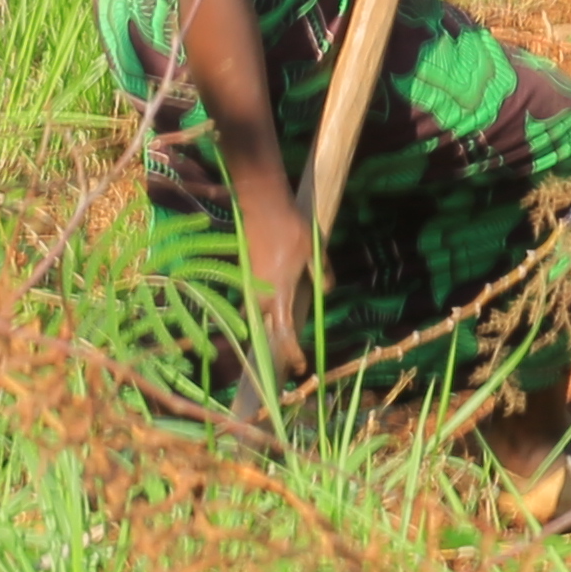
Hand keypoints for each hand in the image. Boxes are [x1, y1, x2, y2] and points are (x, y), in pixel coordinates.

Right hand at [233, 174, 314, 381]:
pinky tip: (273, 314)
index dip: (291, 353)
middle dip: (277, 350)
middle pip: (266, 332)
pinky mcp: (245, 277)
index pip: (283, 334)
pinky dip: (262, 315)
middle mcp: (260, 296)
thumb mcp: (315, 251)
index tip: (300, 367)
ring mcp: (249, 286)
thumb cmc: (292, 228)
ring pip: (256, 320)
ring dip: (268, 332)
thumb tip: (326, 294)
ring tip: (281, 342)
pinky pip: (252, 304)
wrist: (262, 205)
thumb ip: (321, 275)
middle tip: (290, 362)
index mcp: (279, 293)